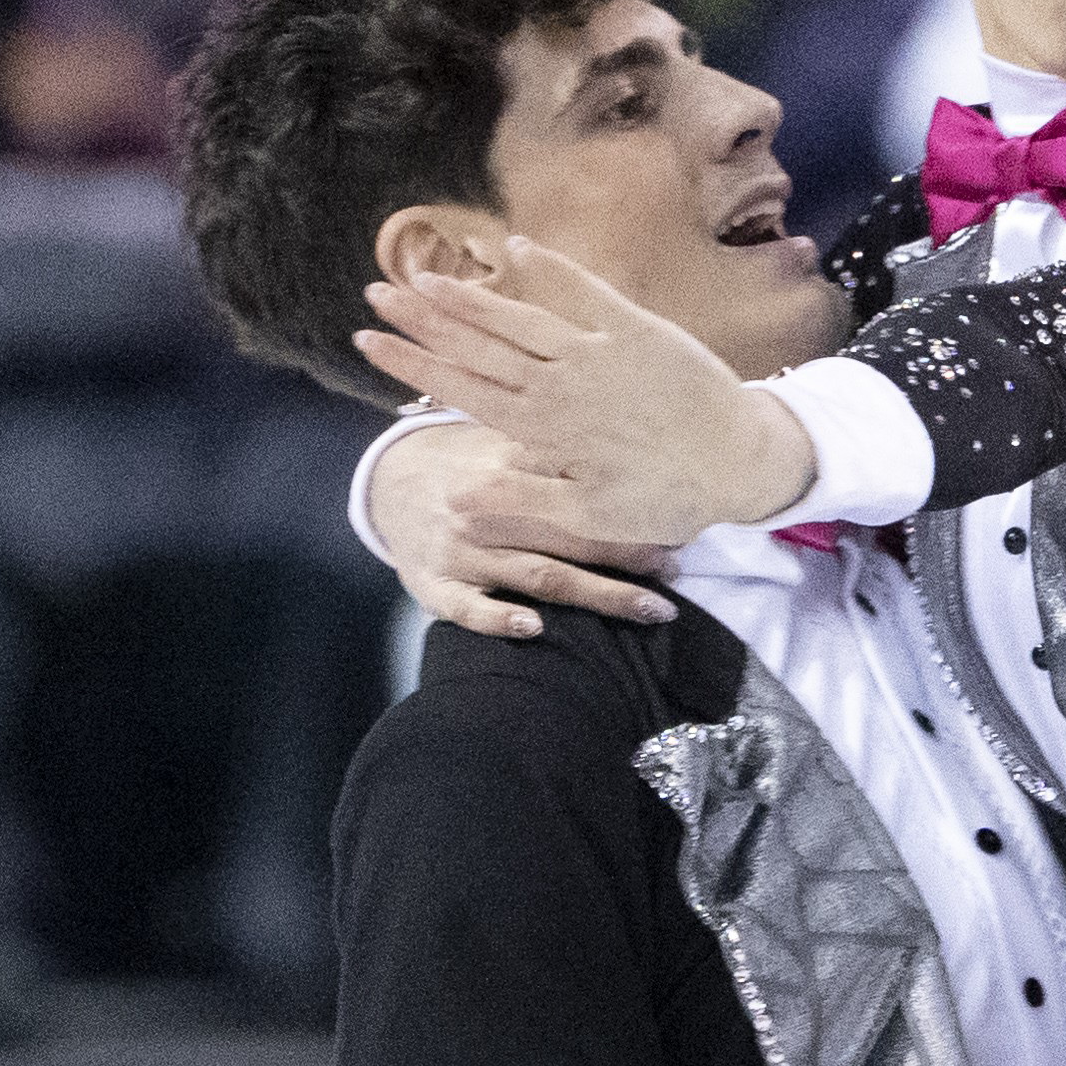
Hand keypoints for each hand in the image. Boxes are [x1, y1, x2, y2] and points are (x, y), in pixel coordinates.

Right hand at [353, 239, 819, 547]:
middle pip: (477, 343)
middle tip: (375, 292)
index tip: (369, 341)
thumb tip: (453, 500)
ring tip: (423, 273)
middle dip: (423, 317)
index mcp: (545, 427)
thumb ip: (521, 502)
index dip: (413, 361)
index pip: (462, 387)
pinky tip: (514, 247)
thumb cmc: (670, 497)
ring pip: (518, 316)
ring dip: (469, 294)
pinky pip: (585, 290)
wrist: (745, 458)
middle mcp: (562, 381)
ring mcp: (598, 349)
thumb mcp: (592, 517)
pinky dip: (550, 268)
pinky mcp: (636, 328)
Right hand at [367, 415, 680, 635]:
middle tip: (680, 565)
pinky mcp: (434, 586)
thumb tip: (642, 441)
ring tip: (654, 609)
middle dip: (629, 550)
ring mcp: (462, 550)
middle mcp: (488, 508)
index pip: (576, 480)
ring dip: (599, 593)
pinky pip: (466, 608)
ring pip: (537, 574)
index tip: (680, 508)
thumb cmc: (469, 461)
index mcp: (508, 466)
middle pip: (569, 531)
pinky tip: (534, 629)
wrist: (384, 482)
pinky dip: (498, 618)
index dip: (628, 496)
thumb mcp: (504, 437)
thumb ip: (558, 442)